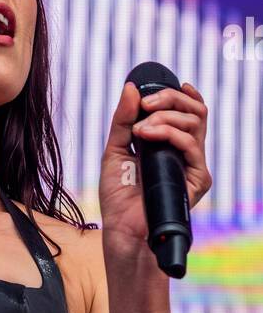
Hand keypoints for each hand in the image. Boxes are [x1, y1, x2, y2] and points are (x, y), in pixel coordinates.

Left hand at [99, 79, 211, 249]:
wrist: (122, 228)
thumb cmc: (119, 194)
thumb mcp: (115, 148)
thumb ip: (123, 119)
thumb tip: (130, 88)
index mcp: (171, 144)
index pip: (190, 113)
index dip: (186, 95)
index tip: (177, 84)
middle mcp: (185, 152)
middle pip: (195, 111)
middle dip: (170, 98)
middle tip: (145, 104)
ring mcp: (193, 165)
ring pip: (195, 123)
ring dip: (164, 116)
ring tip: (139, 130)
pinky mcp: (197, 179)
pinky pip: (192, 145)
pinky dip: (169, 133)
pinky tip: (147, 136)